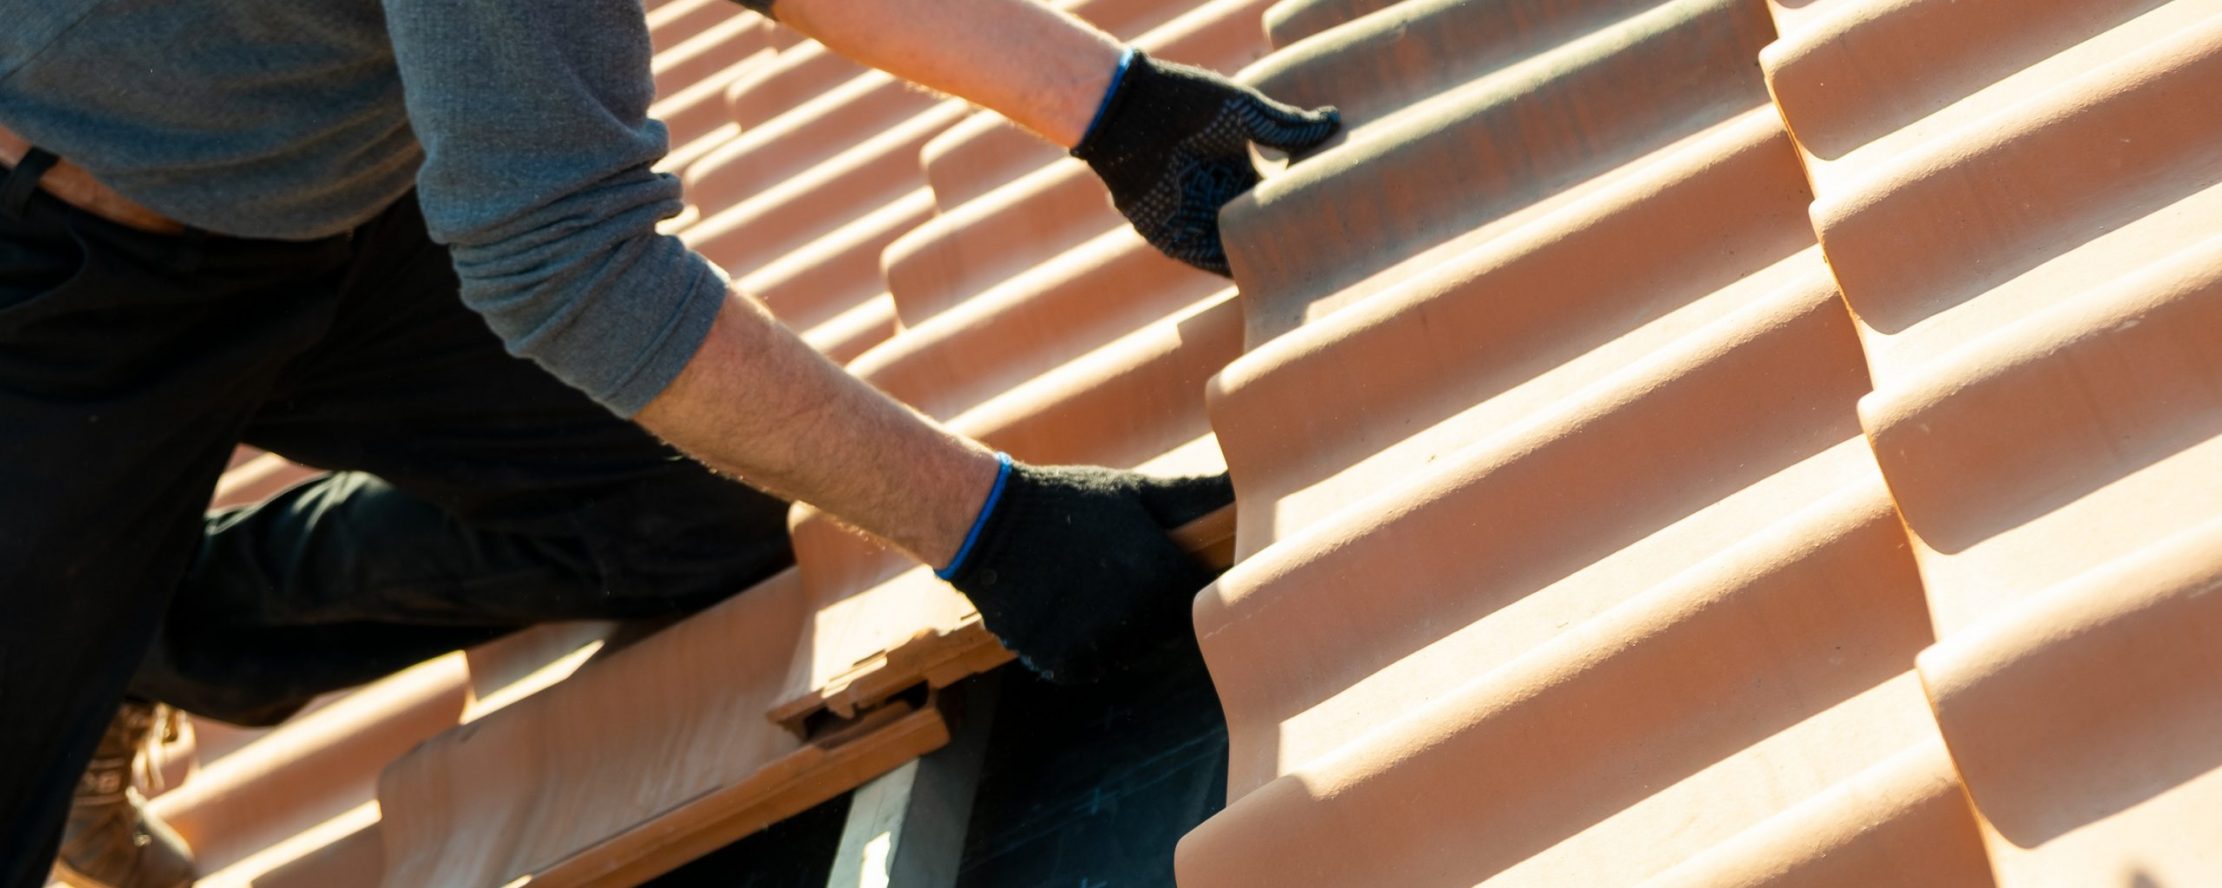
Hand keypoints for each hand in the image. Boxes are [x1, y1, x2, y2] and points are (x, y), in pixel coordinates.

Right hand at [938, 457, 1232, 682]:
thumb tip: (1247, 483)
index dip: (1175, 585)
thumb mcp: (1135, 491)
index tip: (1152, 567)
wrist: (989, 521)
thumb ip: (1195, 496)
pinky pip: (1085, 667)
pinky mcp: (1061, 662)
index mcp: (1162, 576)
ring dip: (1110, 632)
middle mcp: (1135, 617)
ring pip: (1123, 652)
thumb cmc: (1069, 500)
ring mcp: (1097, 643)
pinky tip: (1058, 610)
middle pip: (1160, 631)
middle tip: (1109, 574)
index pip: (1197, 603)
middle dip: (1145, 609)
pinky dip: (1075, 648)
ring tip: (1081, 590)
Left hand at [1072, 49, 1340, 275]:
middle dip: (1283, 241)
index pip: (1274, 196)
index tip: (1331, 219)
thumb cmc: (1187, 104)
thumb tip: (1333, 120)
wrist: (1132, 113)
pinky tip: (1261, 279)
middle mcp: (1217, 195)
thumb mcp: (1246, 114)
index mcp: (1235, 167)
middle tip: (1325, 258)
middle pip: (1257, 227)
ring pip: (1235, 249)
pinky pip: (1206, 261)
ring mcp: (1195, 217)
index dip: (1298, 206)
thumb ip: (1288, 127)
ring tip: (1302, 277)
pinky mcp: (1172, 236)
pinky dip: (1231, 270)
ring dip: (1260, 262)